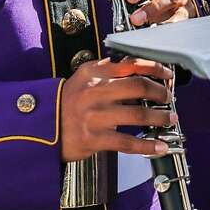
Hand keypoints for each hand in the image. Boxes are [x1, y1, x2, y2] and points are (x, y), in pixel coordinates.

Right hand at [60, 57, 174, 160]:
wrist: (40, 128)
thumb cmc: (66, 103)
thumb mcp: (83, 78)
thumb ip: (108, 71)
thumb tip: (139, 68)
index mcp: (93, 73)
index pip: (131, 64)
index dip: (154, 68)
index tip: (166, 74)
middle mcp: (95, 91)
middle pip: (138, 86)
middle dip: (160, 92)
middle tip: (168, 97)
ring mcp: (94, 115)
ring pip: (137, 113)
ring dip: (158, 117)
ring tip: (169, 119)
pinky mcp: (94, 138)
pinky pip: (127, 142)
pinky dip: (147, 145)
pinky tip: (159, 146)